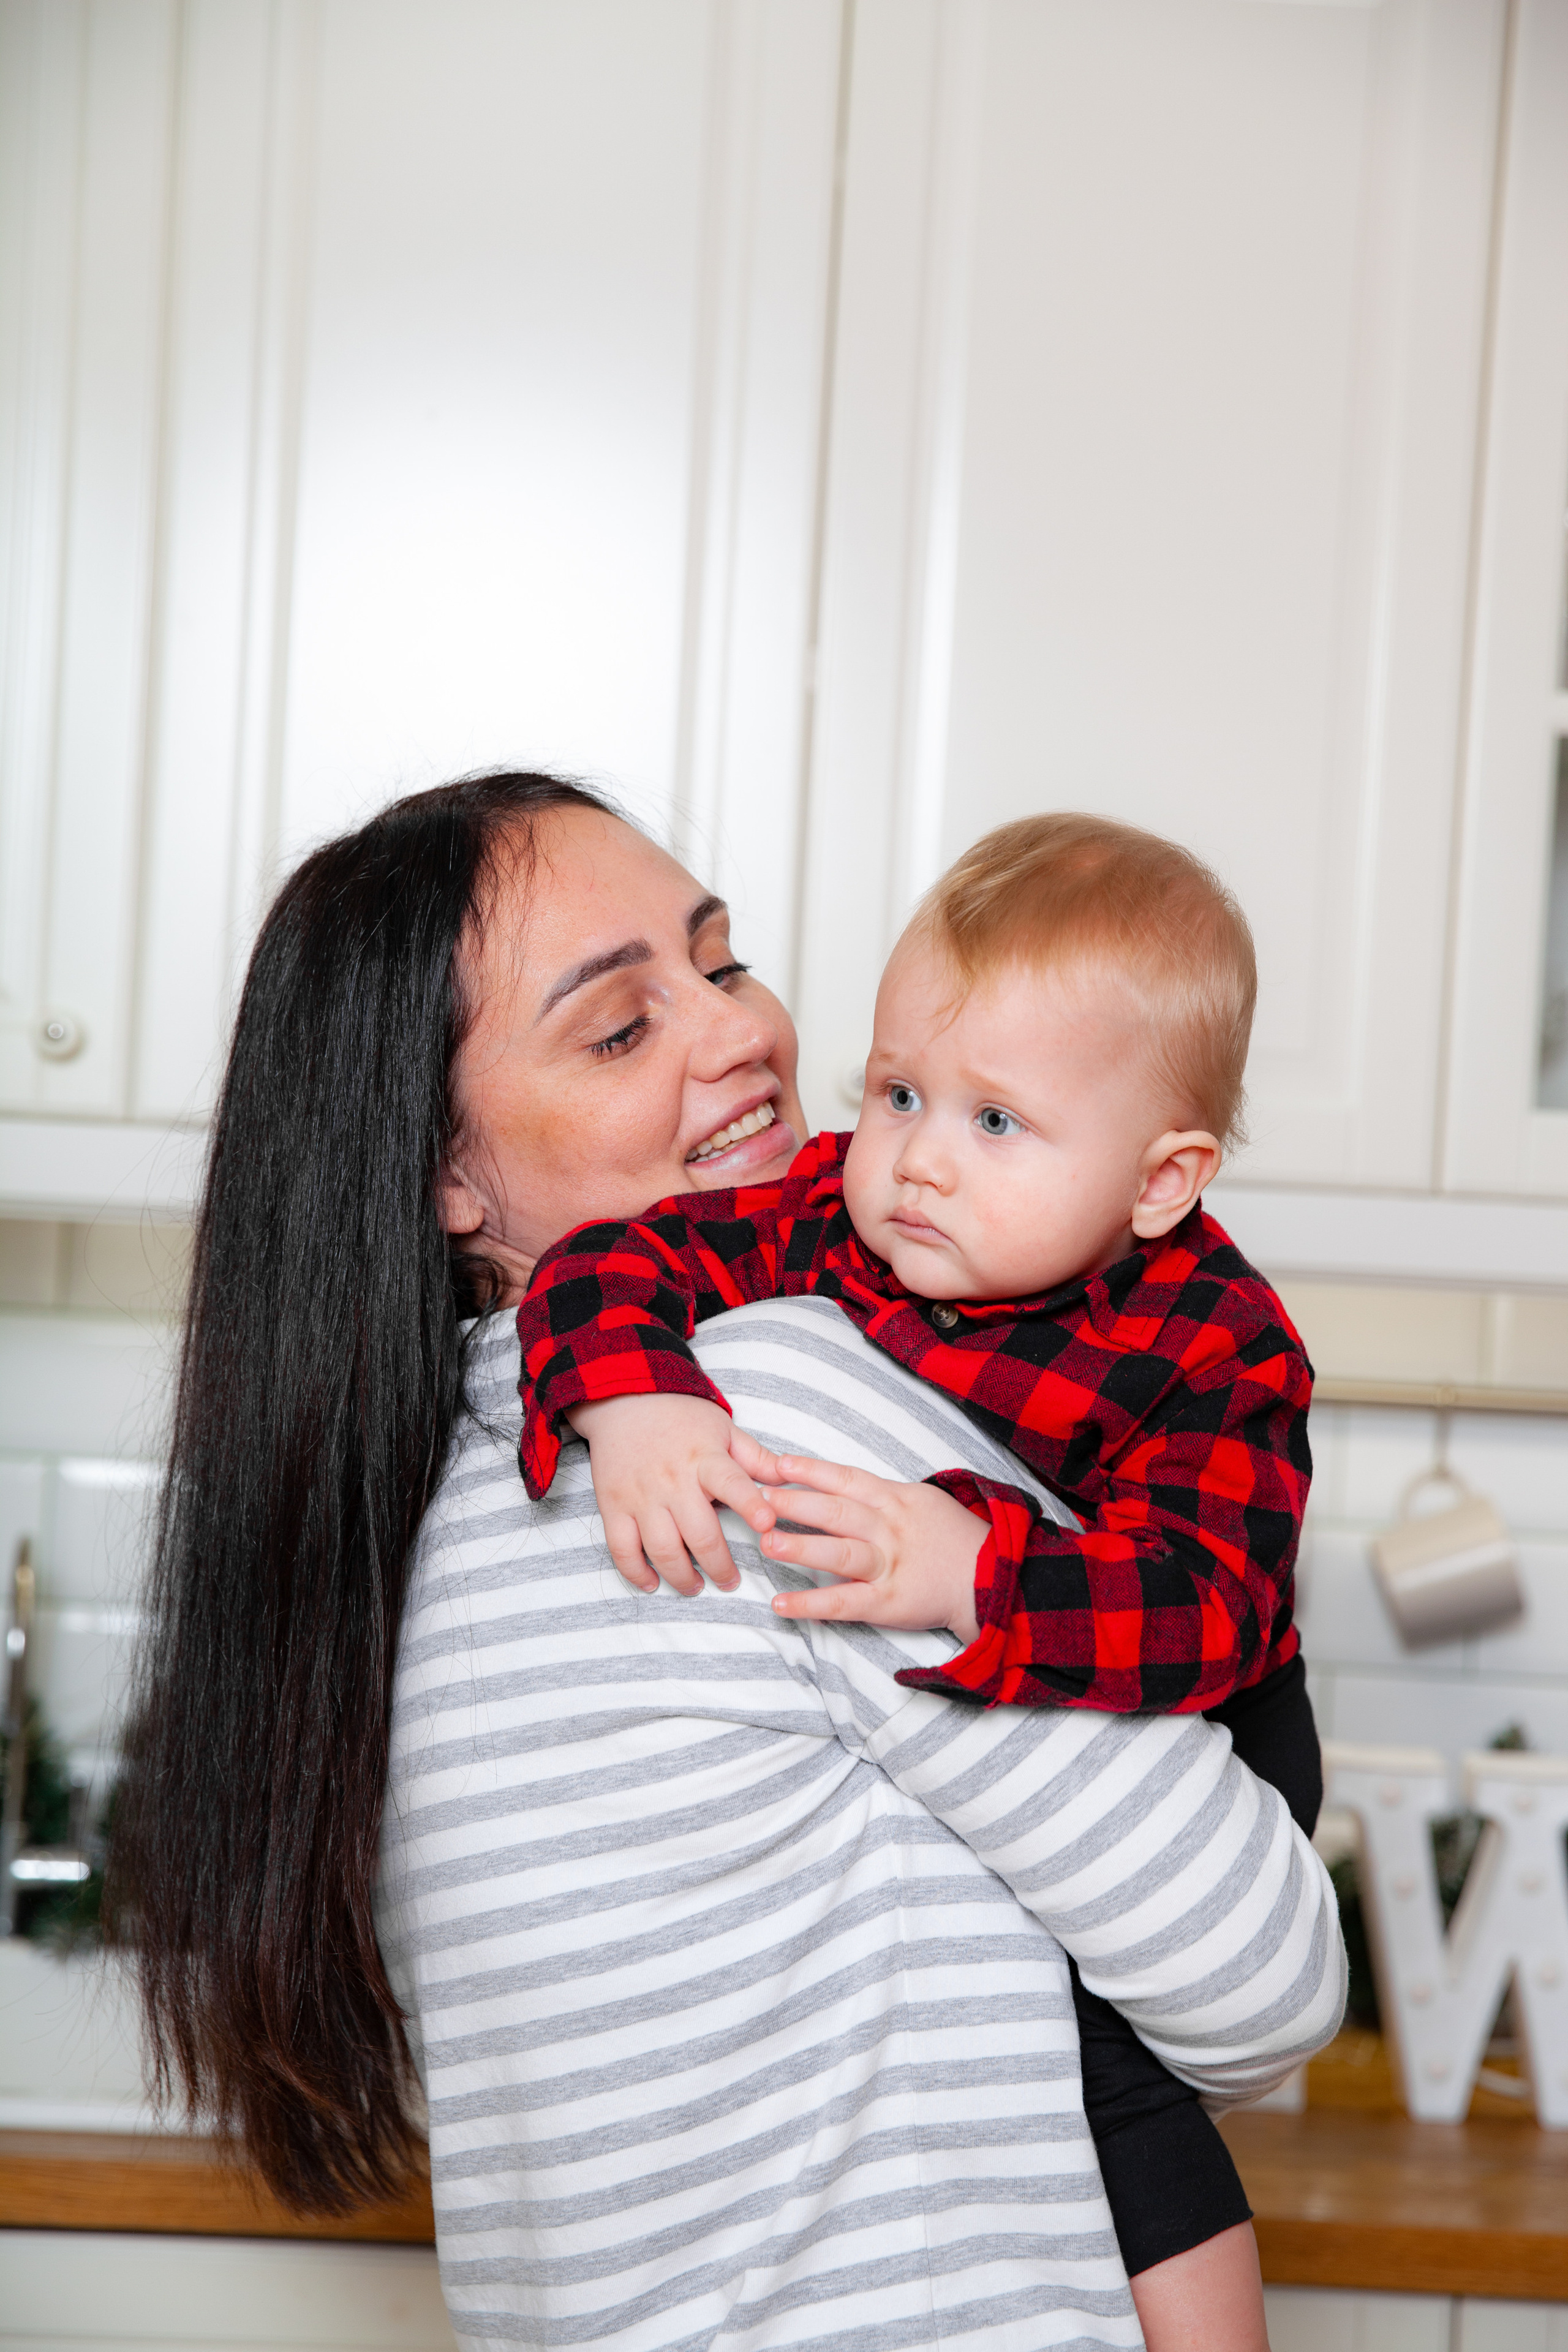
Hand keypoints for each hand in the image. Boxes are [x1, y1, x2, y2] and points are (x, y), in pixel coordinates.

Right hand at [566, 1394, 784, 1595]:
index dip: (750, 1505)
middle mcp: (673, 1480)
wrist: (624, 1400)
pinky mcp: (613, 1505)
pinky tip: (652, 1583)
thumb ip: (757, 1459)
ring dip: (681, 1576)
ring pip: (662, 1549)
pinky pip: (622, 1548)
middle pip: (699, 1534)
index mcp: (705, 1459)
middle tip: (731, 1582)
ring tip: (695, 1586)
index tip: (767, 1525)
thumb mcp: (724, 1429)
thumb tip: (791, 1479)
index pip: (732, 1483)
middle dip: (719, 1566)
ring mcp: (641, 1495)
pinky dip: (636, 1572)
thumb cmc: (681, 1416)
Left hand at [756, 1455, 985, 1643]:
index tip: (777, 1465)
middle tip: (757, 1498)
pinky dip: (811, 1604)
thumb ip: (884, 1495)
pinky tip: (780, 1603)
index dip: (811, 1471)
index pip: (847, 1479)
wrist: (992, 1578)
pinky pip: (844, 1603)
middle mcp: (889, 1529)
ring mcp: (889, 1566)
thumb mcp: (923, 1502)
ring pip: (839, 1553)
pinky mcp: (888, 1603)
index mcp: (896, 1500)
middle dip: (795, 1503)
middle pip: (836, 1511)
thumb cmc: (954, 1538)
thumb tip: (841, 1485)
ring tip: (765, 1542)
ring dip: (800, 1546)